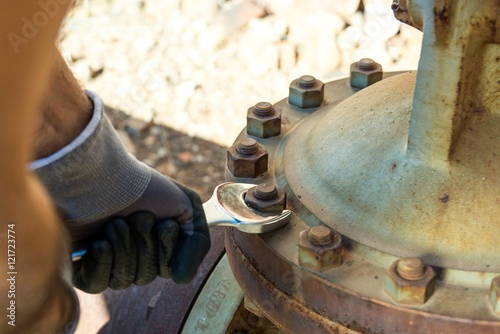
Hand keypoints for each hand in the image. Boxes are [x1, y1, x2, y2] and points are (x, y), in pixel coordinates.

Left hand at [73, 183, 209, 292]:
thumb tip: (180, 279)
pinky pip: (97, 284)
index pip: (169, 269)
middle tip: (137, 216)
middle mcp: (132, 256)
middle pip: (146, 275)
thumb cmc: (145, 187)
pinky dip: (102, 261)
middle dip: (144, 243)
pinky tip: (100, 241)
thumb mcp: (188, 208)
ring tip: (115, 221)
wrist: (103, 176)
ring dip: (123, 246)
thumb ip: (196, 244)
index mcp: (157, 245)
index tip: (164, 222)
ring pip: (123, 279)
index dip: (167, 247)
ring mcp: (106, 262)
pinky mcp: (81, 266)